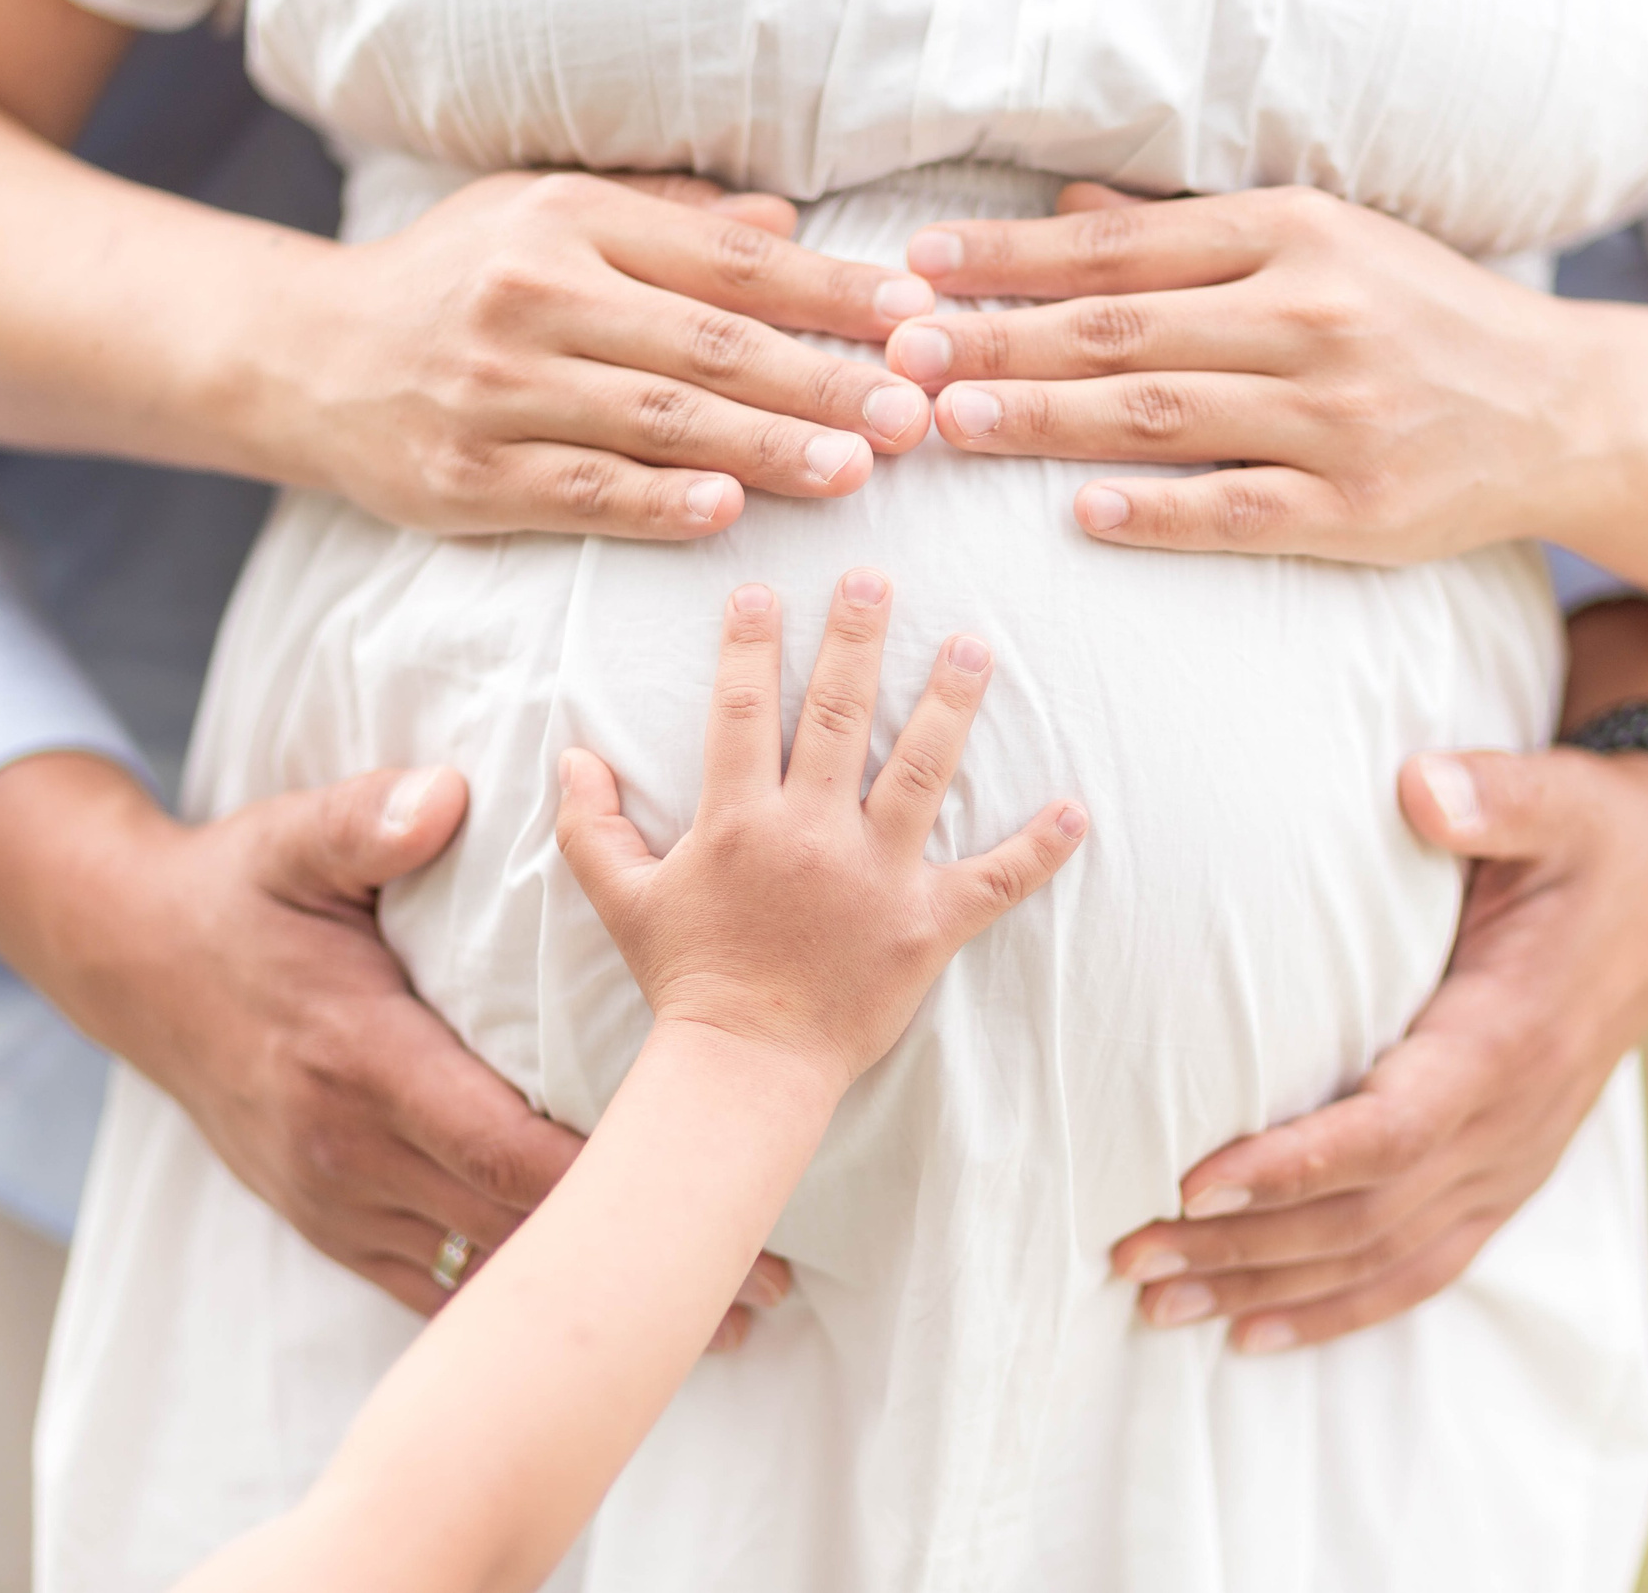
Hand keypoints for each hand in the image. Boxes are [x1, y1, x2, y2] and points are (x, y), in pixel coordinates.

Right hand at [0, 753, 789, 1334]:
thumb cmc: (240, 893)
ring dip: (587, 1303)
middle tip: (761, 1288)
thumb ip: (366, 818)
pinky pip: (427, 1285)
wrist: (131, 963)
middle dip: (632, 1261)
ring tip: (712, 1323)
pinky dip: (511, 1309)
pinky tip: (590, 1330)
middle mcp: (346, 1147)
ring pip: (477, 1274)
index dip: (605, 1185)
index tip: (707, 1204)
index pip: (501, 1143)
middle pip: (511, 1228)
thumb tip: (441, 797)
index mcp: (360, 1056)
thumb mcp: (291, 837)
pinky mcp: (327, 1220)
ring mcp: (333, 1198)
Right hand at [263, 171, 939, 536]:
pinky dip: (662, 503)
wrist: (304, 356)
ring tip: (856, 470)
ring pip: (658, 420)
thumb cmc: (455, 281)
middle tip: (912, 414)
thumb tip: (787, 226)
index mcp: (571, 219)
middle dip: (823, 380)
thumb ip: (669, 219)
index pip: (730, 261)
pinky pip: (584, 492)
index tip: (916, 322)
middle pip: (709, 342)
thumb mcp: (547, 214)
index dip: (833, 293)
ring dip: (767, 449)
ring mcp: (499, 389)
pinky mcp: (468, 474)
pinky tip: (733, 512)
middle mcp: (536, 295)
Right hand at [555, 570, 1087, 1088]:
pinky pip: (993, 881)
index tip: (763, 589)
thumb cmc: (686, 980)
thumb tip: (571, 753)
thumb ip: (591, 824)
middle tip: (877, 578)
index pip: (746, 710)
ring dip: (951, 704)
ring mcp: (878, 878)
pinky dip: (1038, 848)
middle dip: (859, 639)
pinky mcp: (926, 925)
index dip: (752, 645)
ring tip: (975, 647)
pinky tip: (1076, 808)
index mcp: (740, 822)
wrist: (745, 1068)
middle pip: (842, 716)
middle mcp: (813, 836)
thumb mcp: (620, 900)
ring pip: (923, 771)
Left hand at [883, 181, 1594, 561]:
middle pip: (1123, 332)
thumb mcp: (1319, 243)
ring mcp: (1337, 416)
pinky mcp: (1358, 508)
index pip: (1122, 250)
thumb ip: (1190, 237)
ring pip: (1162, 417)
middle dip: (1001, 339)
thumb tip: (1065, 216)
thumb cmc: (1419, 317)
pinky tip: (1081, 513)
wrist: (1562, 407)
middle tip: (904, 351)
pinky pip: (1239, 509)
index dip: (1012, 259)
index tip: (919, 267)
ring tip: (952, 422)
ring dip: (1047, 421)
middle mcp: (1313, 317)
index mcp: (1296, 236)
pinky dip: (1159, 512)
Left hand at [1109, 694, 1647, 1348]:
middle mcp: (1514, 1122)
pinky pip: (1422, 1268)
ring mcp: (1513, 1162)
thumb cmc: (1595, 835)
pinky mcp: (1506, 1177)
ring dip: (1269, 1290)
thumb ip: (1492, 795)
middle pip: (1366, 1215)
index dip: (1294, 1165)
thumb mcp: (1557, 798)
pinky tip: (1254, 1334)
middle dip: (1243, 1245)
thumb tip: (1421, 785)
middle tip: (1128, 1254)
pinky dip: (1337, 1310)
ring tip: (1159, 1302)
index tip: (1194, 1180)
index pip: (1392, 1129)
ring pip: (1383, 1259)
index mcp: (1510, 1037)